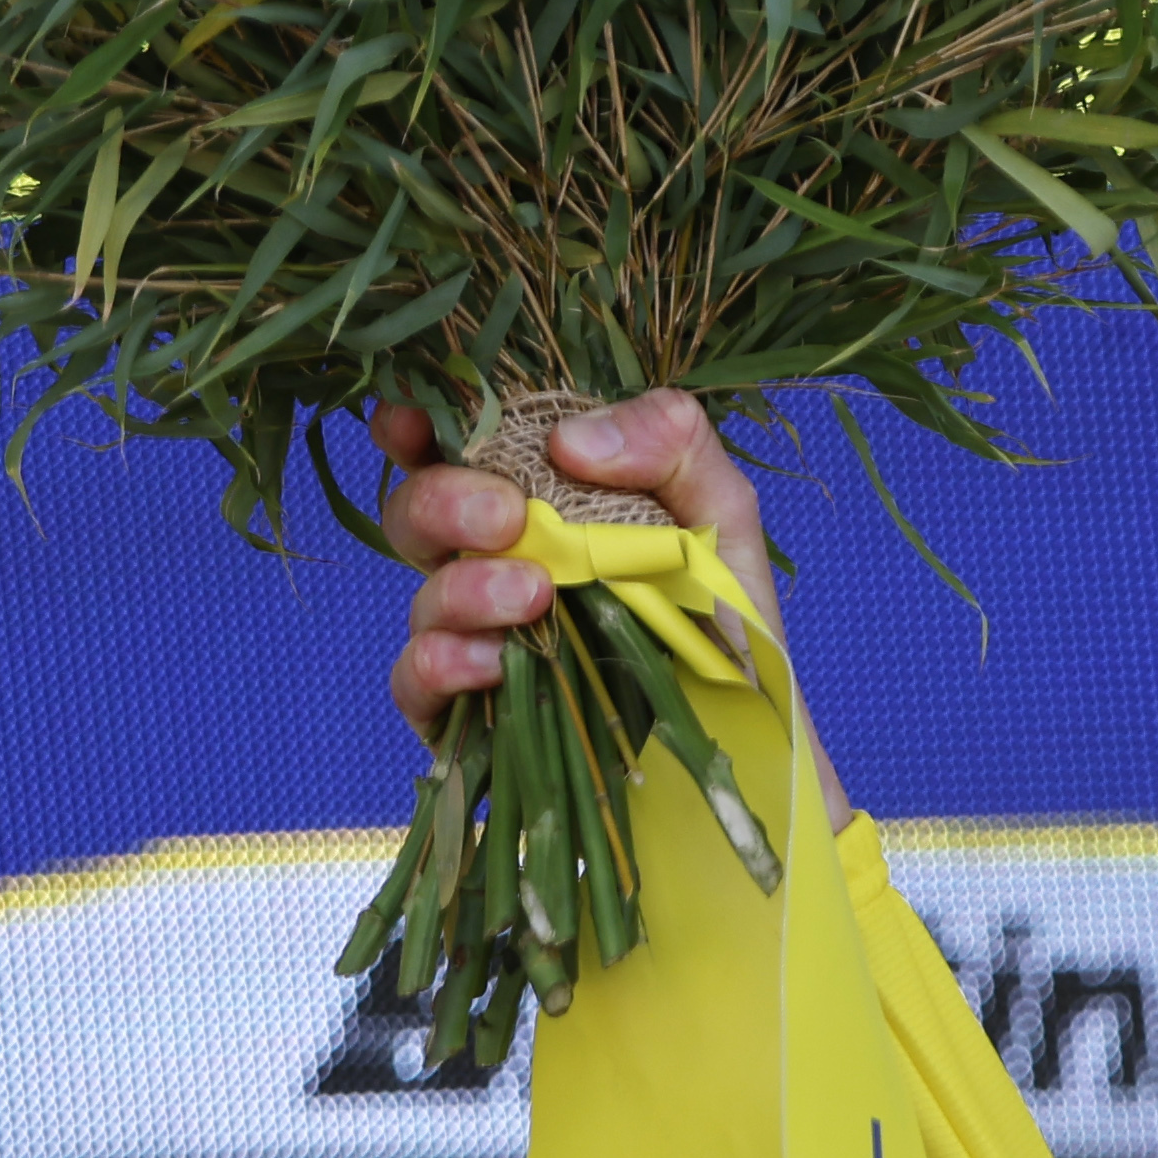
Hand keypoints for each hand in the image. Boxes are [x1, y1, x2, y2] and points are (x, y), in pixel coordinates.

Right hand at [374, 393, 842, 821]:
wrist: (744, 739)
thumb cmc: (724, 622)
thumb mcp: (721, 516)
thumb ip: (673, 445)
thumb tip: (570, 439)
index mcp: (539, 504)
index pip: (450, 450)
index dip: (414, 425)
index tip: (413, 419)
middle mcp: (492, 565)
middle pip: (415, 515)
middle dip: (443, 502)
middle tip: (506, 517)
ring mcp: (476, 639)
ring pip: (420, 598)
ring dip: (461, 588)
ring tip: (534, 595)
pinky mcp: (470, 713)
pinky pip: (418, 683)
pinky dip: (442, 664)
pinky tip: (494, 662)